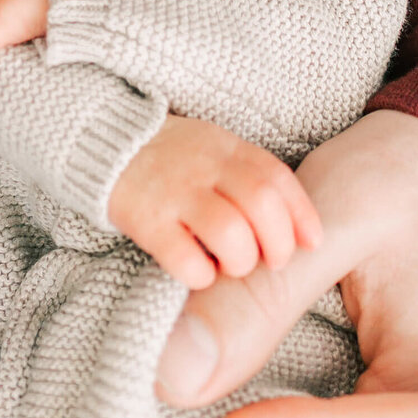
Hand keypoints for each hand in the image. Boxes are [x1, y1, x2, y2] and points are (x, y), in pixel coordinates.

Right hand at [108, 114, 323, 291]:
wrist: (106, 142)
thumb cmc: (174, 157)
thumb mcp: (216, 149)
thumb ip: (252, 177)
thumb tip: (301, 229)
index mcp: (227, 147)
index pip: (277, 178)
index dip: (302, 215)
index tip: (312, 243)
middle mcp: (205, 167)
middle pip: (261, 204)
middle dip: (277, 243)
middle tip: (271, 261)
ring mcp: (175, 193)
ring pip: (230, 232)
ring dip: (241, 261)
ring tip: (231, 265)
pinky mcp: (146, 221)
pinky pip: (185, 259)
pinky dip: (201, 275)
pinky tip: (198, 271)